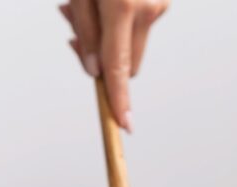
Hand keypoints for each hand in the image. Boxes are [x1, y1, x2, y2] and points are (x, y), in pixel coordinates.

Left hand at [59, 0, 168, 132]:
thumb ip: (85, 32)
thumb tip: (95, 71)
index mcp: (123, 7)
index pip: (118, 68)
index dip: (119, 100)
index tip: (124, 124)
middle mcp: (147, 9)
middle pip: (126, 65)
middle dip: (102, 60)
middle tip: (74, 29)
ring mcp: (159, 4)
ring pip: (131, 47)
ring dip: (111, 39)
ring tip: (93, 4)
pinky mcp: (163, 0)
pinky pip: (138, 27)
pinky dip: (122, 22)